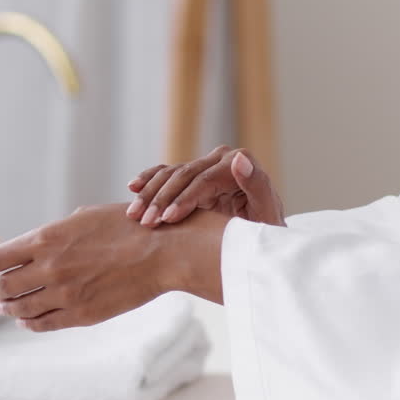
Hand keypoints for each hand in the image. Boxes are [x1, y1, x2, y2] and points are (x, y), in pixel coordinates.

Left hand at [0, 204, 229, 331]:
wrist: (161, 252)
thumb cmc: (126, 228)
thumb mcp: (83, 218)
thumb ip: (53, 234)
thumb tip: (32, 245)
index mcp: (46, 239)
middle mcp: (49, 267)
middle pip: (4, 286)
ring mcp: (63, 294)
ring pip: (20, 308)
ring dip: (10, 307)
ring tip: (7, 307)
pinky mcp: (79, 315)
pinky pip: (42, 324)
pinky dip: (29, 323)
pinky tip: (27, 320)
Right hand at [126, 146, 284, 227]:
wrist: (256, 241)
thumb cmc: (264, 234)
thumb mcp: (267, 216)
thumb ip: (257, 185)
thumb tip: (239, 158)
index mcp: (240, 164)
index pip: (204, 180)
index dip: (184, 199)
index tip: (168, 220)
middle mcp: (221, 159)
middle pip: (184, 175)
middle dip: (162, 199)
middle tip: (147, 223)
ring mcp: (204, 165)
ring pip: (170, 174)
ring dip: (149, 194)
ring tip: (134, 215)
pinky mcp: (191, 176)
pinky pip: (165, 174)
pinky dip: (148, 181)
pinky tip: (132, 189)